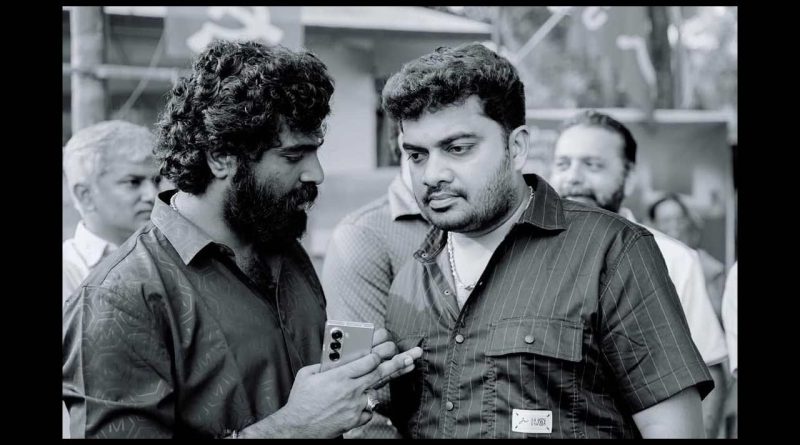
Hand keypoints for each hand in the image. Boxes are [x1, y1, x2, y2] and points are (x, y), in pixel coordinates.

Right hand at [274, 331, 421, 437]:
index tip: (387, 346)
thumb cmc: (301, 401)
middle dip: (399, 361)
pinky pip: (368, 408)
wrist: (299, 428)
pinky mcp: (356, 418)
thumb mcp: (307, 374)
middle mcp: (350, 389)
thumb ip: (324, 364)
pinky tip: (357, 403)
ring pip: (377, 389)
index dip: (380, 352)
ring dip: (390, 377)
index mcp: (338, 375)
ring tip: (409, 365)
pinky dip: (365, 404)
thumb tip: (336, 356)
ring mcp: (355, 405)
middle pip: (381, 372)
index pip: (368, 360)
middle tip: (412, 355)